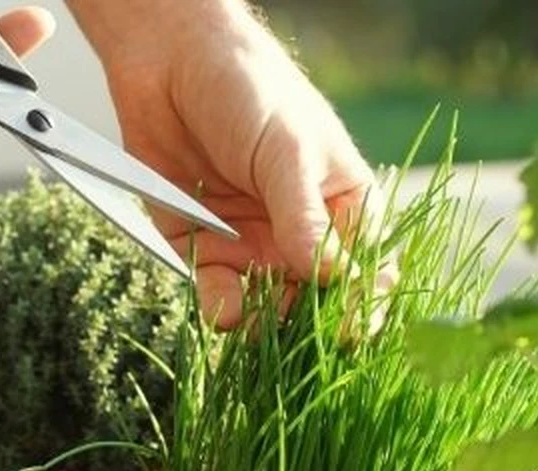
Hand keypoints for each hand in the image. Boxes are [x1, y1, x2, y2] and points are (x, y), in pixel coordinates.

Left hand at [70, 1, 390, 328]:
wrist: (168, 64)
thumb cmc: (248, 91)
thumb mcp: (287, 151)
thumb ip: (304, 217)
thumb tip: (332, 277)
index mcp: (342, 207)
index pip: (368, 268)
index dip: (365, 303)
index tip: (354, 328)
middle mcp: (301, 236)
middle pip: (318, 301)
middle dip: (311, 325)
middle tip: (301, 339)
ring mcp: (253, 247)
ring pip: (269, 309)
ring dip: (266, 323)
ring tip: (259, 321)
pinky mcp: (203, 252)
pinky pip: (217, 295)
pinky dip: (221, 309)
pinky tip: (224, 310)